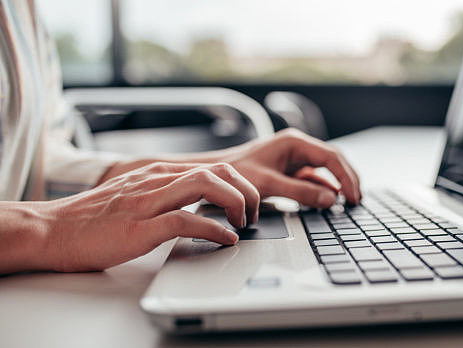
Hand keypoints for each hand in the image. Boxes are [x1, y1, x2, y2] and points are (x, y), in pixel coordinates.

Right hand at [0, 162, 257, 272]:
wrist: (52, 229)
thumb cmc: (94, 218)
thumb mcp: (136, 195)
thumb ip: (166, 193)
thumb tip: (198, 203)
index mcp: (158, 174)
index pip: (213, 167)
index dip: (240, 184)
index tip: (248, 203)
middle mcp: (156, 181)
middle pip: (217, 171)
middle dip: (245, 190)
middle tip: (252, 213)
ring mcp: (147, 202)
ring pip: (205, 185)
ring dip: (235, 204)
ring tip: (243, 223)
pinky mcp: (138, 227)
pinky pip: (185, 221)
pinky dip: (213, 229)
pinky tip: (225, 239)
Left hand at [221, 129, 361, 207]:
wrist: (216, 174)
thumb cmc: (237, 173)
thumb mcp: (269, 184)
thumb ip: (300, 192)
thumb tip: (330, 198)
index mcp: (294, 142)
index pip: (331, 157)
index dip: (345, 177)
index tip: (353, 195)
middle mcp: (297, 146)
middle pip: (333, 160)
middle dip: (347, 179)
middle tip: (358, 199)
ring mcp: (295, 158)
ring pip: (326, 169)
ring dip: (338, 183)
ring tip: (351, 200)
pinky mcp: (290, 169)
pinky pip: (314, 177)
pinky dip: (325, 187)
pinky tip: (332, 199)